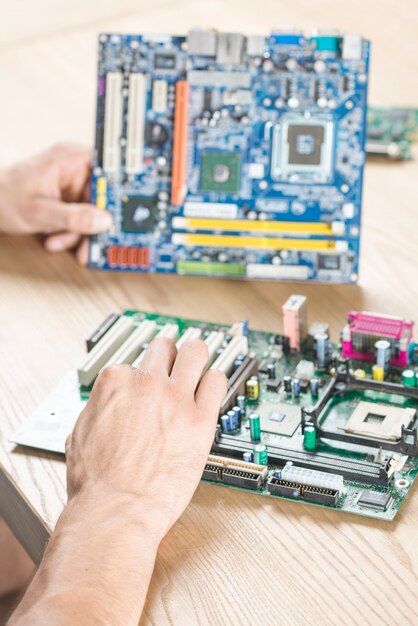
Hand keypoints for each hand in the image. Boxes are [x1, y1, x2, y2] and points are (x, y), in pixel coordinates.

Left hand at [0, 143, 111, 263]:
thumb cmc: (4, 197)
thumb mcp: (40, 211)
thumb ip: (74, 217)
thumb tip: (103, 221)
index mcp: (70, 159)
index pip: (108, 169)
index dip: (121, 188)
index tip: (128, 209)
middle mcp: (75, 169)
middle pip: (103, 196)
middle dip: (95, 223)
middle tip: (94, 243)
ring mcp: (72, 185)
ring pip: (93, 212)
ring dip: (79, 232)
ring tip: (60, 242)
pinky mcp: (69, 200)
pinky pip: (82, 218)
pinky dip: (71, 232)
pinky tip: (55, 239)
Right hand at [66, 338, 226, 538]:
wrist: (115, 511)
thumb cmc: (96, 483)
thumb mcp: (80, 432)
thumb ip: (100, 408)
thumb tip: (109, 404)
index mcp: (115, 382)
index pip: (133, 363)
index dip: (139, 379)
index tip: (145, 389)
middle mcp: (146, 383)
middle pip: (165, 348)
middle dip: (168, 357)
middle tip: (173, 367)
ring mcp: (176, 399)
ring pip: (196, 352)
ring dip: (195, 359)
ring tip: (197, 369)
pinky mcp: (200, 420)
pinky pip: (217, 382)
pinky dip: (214, 383)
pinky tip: (210, 392)